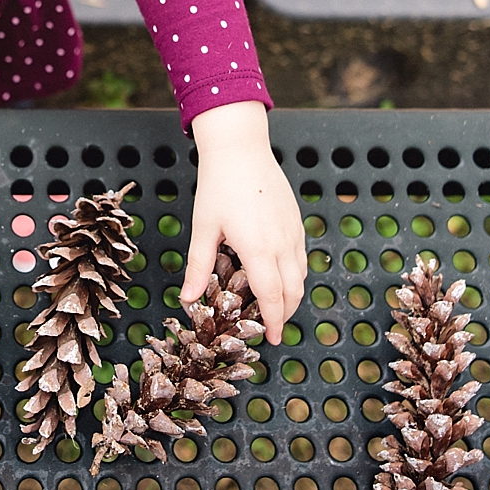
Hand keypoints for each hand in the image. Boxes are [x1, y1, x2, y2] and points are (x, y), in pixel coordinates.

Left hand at [183, 108, 307, 346]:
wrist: (241, 149)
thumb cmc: (219, 186)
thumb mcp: (204, 228)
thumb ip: (199, 267)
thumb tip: (188, 299)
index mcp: (259, 249)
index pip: (273, 297)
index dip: (273, 322)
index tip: (270, 339)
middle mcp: (282, 243)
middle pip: (293, 292)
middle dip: (284, 314)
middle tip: (270, 328)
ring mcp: (293, 232)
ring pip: (301, 275)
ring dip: (291, 295)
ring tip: (274, 306)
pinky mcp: (296, 221)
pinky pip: (301, 257)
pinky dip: (294, 275)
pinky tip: (278, 275)